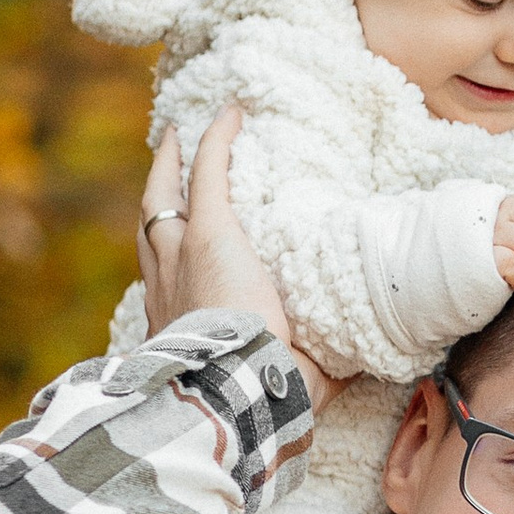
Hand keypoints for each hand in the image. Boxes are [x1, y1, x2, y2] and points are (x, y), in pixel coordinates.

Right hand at [138, 109, 330, 407]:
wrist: (236, 392)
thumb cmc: (260, 399)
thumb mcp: (290, 382)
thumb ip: (318, 366)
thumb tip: (361, 360)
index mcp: (181, 328)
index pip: (169, 285)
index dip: (171, 261)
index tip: (179, 244)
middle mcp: (167, 289)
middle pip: (152, 230)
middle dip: (158, 198)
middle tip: (167, 167)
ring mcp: (181, 257)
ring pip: (164, 199)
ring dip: (172, 165)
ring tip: (181, 136)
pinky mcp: (207, 235)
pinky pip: (208, 173)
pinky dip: (216, 142)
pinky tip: (230, 114)